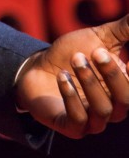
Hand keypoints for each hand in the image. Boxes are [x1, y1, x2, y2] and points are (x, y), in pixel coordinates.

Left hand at [15, 14, 128, 137]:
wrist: (38, 67)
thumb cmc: (73, 52)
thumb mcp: (99, 38)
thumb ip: (124, 30)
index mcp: (124, 89)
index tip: (127, 61)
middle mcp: (114, 108)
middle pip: (125, 101)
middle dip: (113, 76)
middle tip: (97, 52)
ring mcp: (94, 121)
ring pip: (102, 110)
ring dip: (90, 81)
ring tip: (76, 58)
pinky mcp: (72, 128)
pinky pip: (78, 120)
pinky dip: (72, 97)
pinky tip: (63, 77)